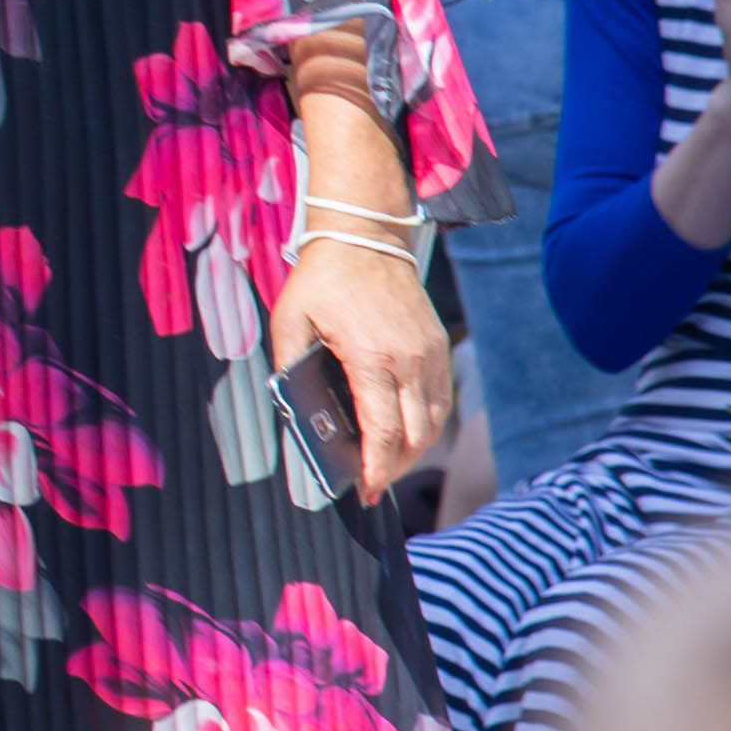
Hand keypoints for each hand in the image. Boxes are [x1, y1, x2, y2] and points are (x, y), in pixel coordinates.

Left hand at [267, 219, 454, 497]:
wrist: (365, 238)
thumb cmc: (323, 280)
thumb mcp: (290, 323)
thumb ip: (290, 369)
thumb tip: (295, 413)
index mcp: (371, 356)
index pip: (382, 431)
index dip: (376, 469)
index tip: (365, 491)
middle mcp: (409, 360)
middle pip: (415, 436)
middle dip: (394, 469)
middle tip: (372, 486)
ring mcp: (430, 354)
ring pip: (433, 422)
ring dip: (412, 450)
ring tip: (385, 466)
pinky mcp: (438, 347)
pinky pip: (440, 400)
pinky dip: (426, 424)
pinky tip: (404, 434)